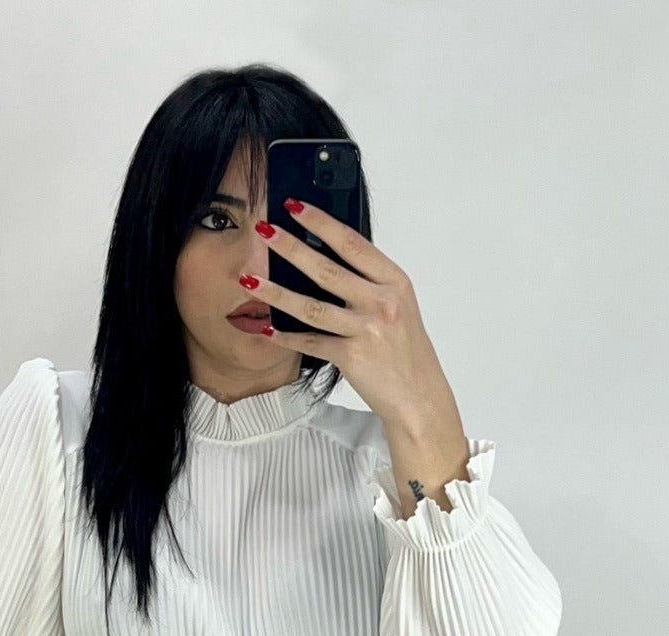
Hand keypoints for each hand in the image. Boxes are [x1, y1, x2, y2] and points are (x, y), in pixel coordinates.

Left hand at [249, 197, 459, 431]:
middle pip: (326, 269)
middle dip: (290, 247)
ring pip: (310, 306)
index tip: (294, 206)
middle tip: (263, 230)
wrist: (419, 397)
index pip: (352, 243)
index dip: (320, 222)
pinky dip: (287, 336)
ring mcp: (366, 330)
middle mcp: (382, 302)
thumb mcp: (398, 306)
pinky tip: (267, 329)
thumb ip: (369, 282)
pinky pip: (311, 342)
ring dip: (275, 292)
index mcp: (394, 281)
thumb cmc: (406, 351)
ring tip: (248, 279)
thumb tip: (325, 257)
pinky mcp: (352, 357)